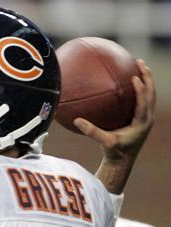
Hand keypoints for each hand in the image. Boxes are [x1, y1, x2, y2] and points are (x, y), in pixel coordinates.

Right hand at [74, 59, 155, 193]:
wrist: (122, 162)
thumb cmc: (114, 152)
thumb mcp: (104, 142)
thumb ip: (92, 132)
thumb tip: (76, 120)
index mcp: (142, 122)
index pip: (144, 101)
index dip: (141, 88)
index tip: (134, 77)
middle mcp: (147, 118)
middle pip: (151, 93)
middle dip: (147, 77)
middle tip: (139, 63)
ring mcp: (146, 118)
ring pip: (149, 95)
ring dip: (146, 80)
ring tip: (138, 66)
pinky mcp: (141, 119)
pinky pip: (142, 99)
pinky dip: (138, 89)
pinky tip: (127, 82)